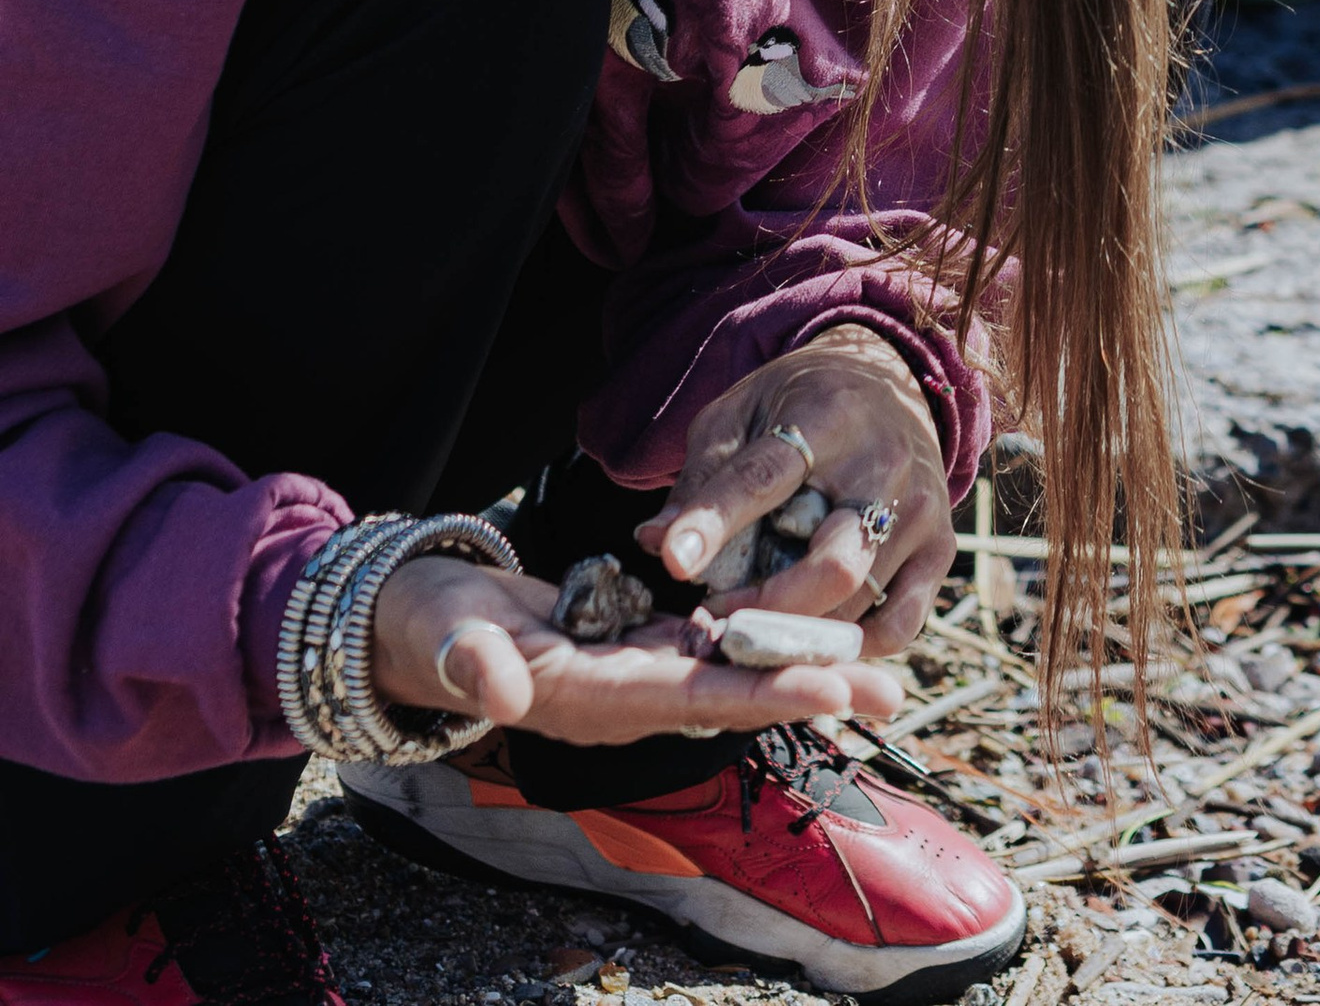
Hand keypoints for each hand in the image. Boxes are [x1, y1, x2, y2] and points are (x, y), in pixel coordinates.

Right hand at [371, 555, 891, 747]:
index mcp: (589, 698)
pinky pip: (714, 643)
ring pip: (734, 670)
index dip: (759, 691)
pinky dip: (766, 638)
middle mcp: (628, 695)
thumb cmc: (434, 627)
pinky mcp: (641, 642)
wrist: (426, 624)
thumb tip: (498, 692)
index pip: (688, 699)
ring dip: (802, 668)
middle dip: (809, 690)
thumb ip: (472, 663)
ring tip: (879, 668)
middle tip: (889, 691)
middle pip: (731, 693)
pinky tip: (817, 627)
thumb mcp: (445, 638)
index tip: (828, 687)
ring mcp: (639, 670)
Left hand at [640, 328, 956, 656]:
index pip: (763, 476)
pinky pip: (900, 624)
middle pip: (830, 565)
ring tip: (752, 636)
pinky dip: (854, 645)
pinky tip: (813, 637)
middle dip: (765, 608)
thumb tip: (654, 542)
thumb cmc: (800, 402)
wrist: (891, 378)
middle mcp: (884, 463)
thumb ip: (700, 476)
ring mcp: (920, 508)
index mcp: (824, 417)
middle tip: (714, 621)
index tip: (673, 562)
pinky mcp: (941, 546)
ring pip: (860, 602)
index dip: (715, 521)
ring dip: (798, 635)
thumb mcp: (740, 413)